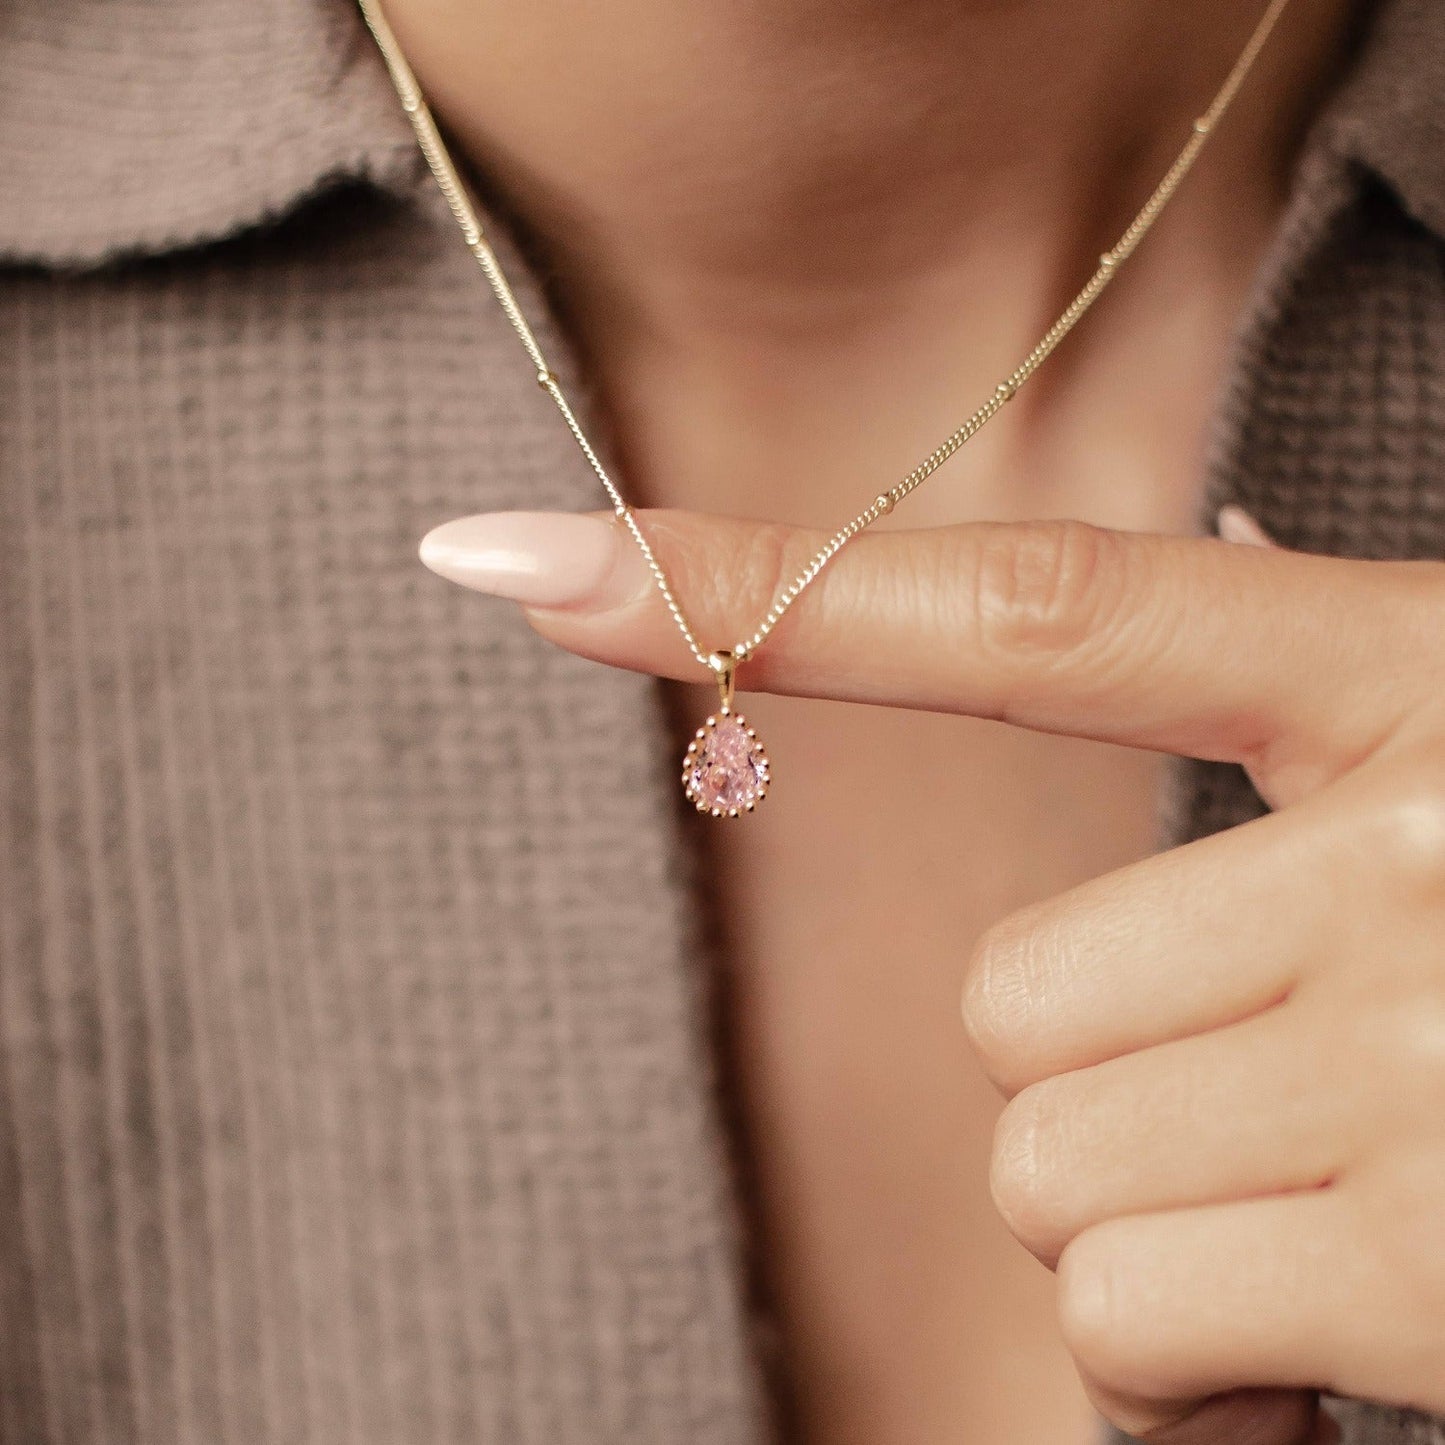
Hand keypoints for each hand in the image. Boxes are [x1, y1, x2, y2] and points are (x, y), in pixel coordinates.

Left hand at [420, 506, 1444, 1442]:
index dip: (759, 582)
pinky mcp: (1436, 1270)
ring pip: (1048, 1171)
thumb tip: (1211, 556)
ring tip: (1354, 1208)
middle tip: (1306, 1096)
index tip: (523, 559)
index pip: (1029, 610)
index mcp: (1416, 689)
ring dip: (1161, 1226)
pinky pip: (1131, 1324)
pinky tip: (1352, 1326)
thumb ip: (1322, 711)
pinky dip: (1200, 1368)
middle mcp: (1416, 858)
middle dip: (1117, 1083)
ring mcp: (1430, 1061)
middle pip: (1016, 1006)